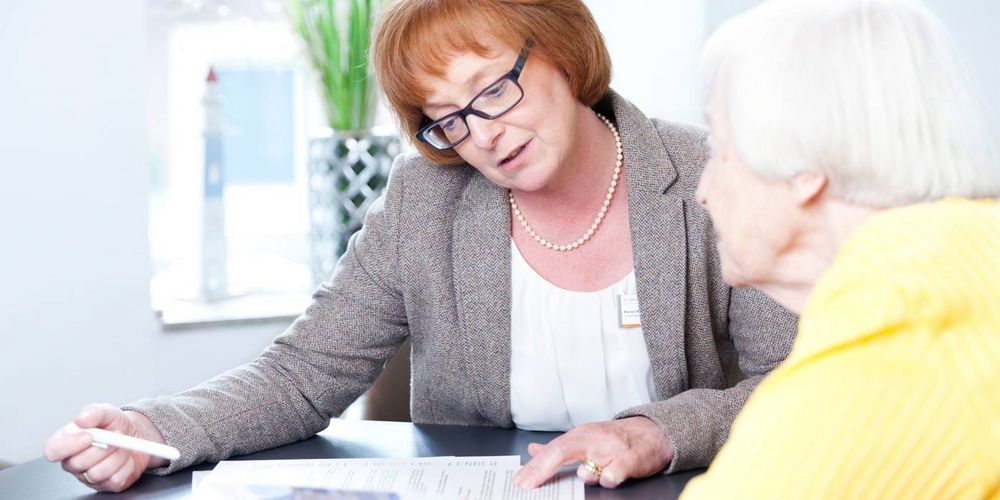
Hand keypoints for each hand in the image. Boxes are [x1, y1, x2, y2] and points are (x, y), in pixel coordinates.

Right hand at [43, 403, 167, 492]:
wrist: (135, 435)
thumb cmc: (113, 425)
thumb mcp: (106, 412)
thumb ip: (94, 412)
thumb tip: (82, 418)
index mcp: (66, 442)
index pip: (52, 451)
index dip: (69, 445)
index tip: (89, 436)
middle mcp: (74, 462)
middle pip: (77, 464)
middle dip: (101, 448)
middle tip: (116, 435)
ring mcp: (88, 476)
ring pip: (97, 474)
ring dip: (116, 456)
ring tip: (122, 445)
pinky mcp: (107, 485)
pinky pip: (115, 480)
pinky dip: (126, 466)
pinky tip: (125, 458)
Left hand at [513, 416, 673, 488]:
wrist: (653, 432)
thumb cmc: (616, 438)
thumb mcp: (585, 438)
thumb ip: (559, 447)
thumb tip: (533, 450)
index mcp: (580, 435)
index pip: (551, 450)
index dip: (533, 466)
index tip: (519, 481)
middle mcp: (592, 439)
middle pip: (560, 453)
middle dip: (540, 471)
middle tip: (527, 486)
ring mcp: (610, 449)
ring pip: (586, 470)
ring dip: (586, 477)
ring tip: (598, 470)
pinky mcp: (627, 461)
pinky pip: (610, 478)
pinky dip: (609, 480)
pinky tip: (613, 474)